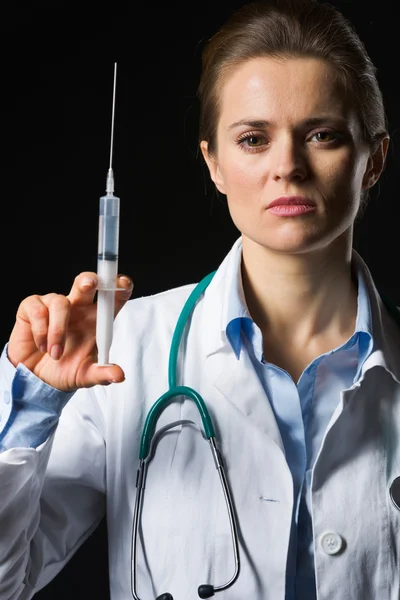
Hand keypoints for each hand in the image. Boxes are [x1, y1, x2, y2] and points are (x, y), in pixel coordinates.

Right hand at [7, 273, 132, 390]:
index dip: (120, 286)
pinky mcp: (33, 307)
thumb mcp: (85, 376)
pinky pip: (39, 310)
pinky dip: (41, 332)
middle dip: (89, 280)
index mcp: (97, 319)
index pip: (113, 297)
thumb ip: (102, 374)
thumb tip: (119, 376)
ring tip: (55, 354)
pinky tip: (42, 346)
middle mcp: (78, 307)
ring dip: (58, 331)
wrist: (35, 378)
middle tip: (89, 285)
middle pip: (86, 283)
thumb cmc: (64, 370)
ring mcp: (55, 305)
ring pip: (61, 302)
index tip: (122, 283)